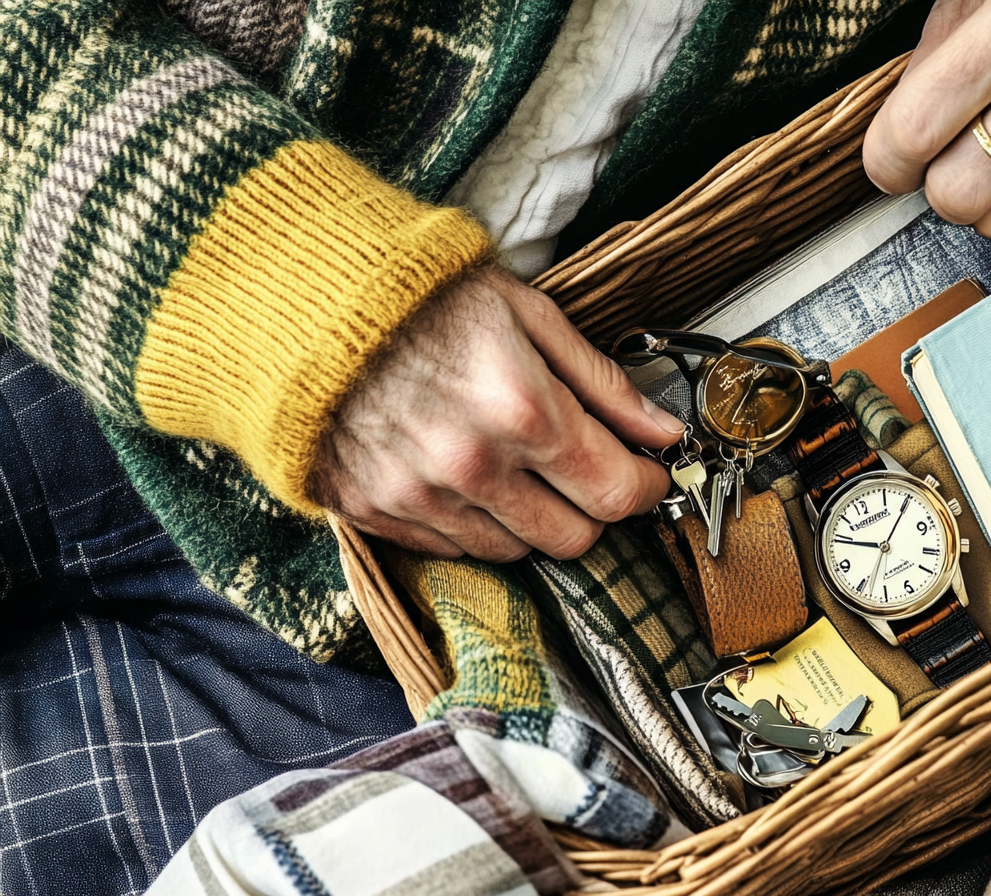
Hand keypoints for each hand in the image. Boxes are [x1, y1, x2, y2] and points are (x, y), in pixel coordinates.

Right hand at [312, 265, 684, 560]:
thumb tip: (660, 430)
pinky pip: (453, 549)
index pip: (616, 492)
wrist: (310, 301)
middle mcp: (473, 467)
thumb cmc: (422, 296)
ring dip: (534, 519)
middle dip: (594, 508)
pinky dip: (475, 523)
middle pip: (573, 538)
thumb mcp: (529, 314)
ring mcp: (420, 498)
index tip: (648, 473)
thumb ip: (602, 382)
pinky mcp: (376, 513)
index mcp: (522, 409)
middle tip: (588, 469)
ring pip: (515, 551)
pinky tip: (469, 476)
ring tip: (519, 464)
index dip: (647, 487)